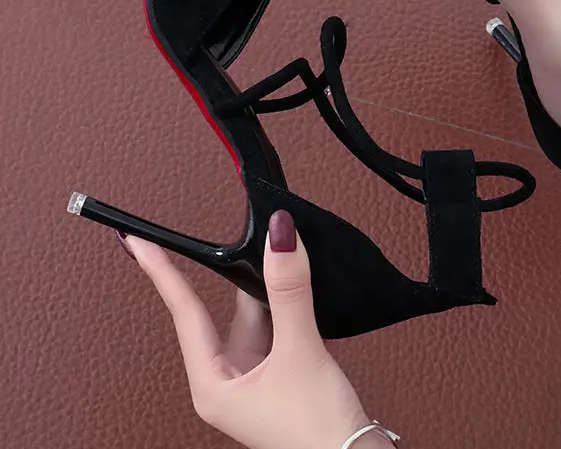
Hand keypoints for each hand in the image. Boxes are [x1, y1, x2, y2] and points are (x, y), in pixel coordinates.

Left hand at [124, 211, 386, 448]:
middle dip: (241, 274)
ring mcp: (255, 377)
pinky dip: (287, 304)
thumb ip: (289, 291)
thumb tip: (278, 237)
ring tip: (286, 257)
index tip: (139, 243)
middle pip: (228, 311)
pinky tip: (297, 287)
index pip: (185, 313)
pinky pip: (277, 326)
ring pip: (257, 316)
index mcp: (213, 386)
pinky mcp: (280, 373)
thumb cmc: (317, 432)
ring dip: (271, 290)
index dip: (162, 273)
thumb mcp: (300, 352)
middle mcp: (229, 380)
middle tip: (250, 234)